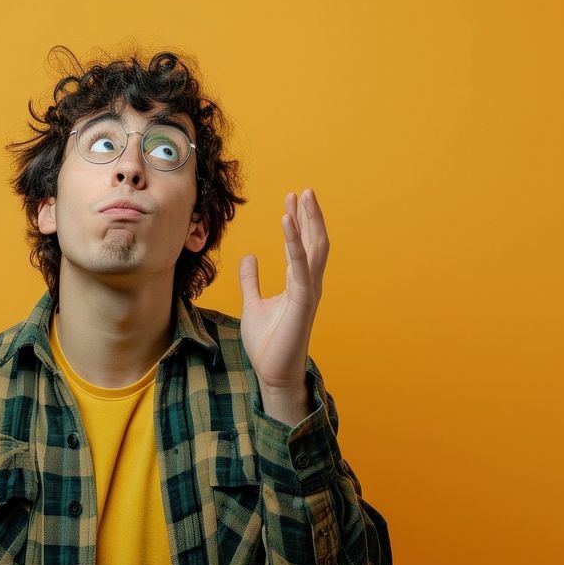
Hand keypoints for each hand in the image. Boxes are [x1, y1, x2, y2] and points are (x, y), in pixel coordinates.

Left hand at [239, 189, 328, 422]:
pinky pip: (301, 267)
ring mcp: (308, 292)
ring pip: (314, 249)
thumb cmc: (267, 343)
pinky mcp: (303, 302)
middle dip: (310, 215)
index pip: (302, 245)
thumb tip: (249, 256)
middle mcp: (308, 284)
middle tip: (303, 190)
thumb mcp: (252, 303)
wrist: (272, 373)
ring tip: (302, 197)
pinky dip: (294, 244)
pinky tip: (288, 223)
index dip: (298, 221)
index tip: (292, 199)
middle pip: (314, 242)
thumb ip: (251, 280)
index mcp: (297, 283)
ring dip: (308, 222)